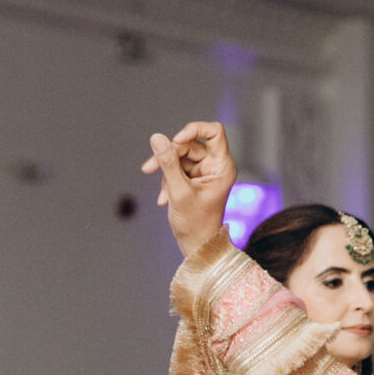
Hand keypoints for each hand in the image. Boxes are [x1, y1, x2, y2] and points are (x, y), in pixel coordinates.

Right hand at [141, 121, 236, 257]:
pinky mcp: (192, 178)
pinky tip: (164, 199)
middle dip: (169, 155)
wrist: (196, 245)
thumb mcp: (179, 191)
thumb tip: (157, 137)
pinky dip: (167, 180)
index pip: (214, 131)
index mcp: (222, 166)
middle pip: (189, 143)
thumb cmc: (195, 224)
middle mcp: (215, 166)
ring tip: (165, 195)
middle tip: (151, 168)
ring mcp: (204, 172)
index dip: (194, 129)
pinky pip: (175, 167)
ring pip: (179, 155)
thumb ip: (168, 163)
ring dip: (165, 172)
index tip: (177, 141)